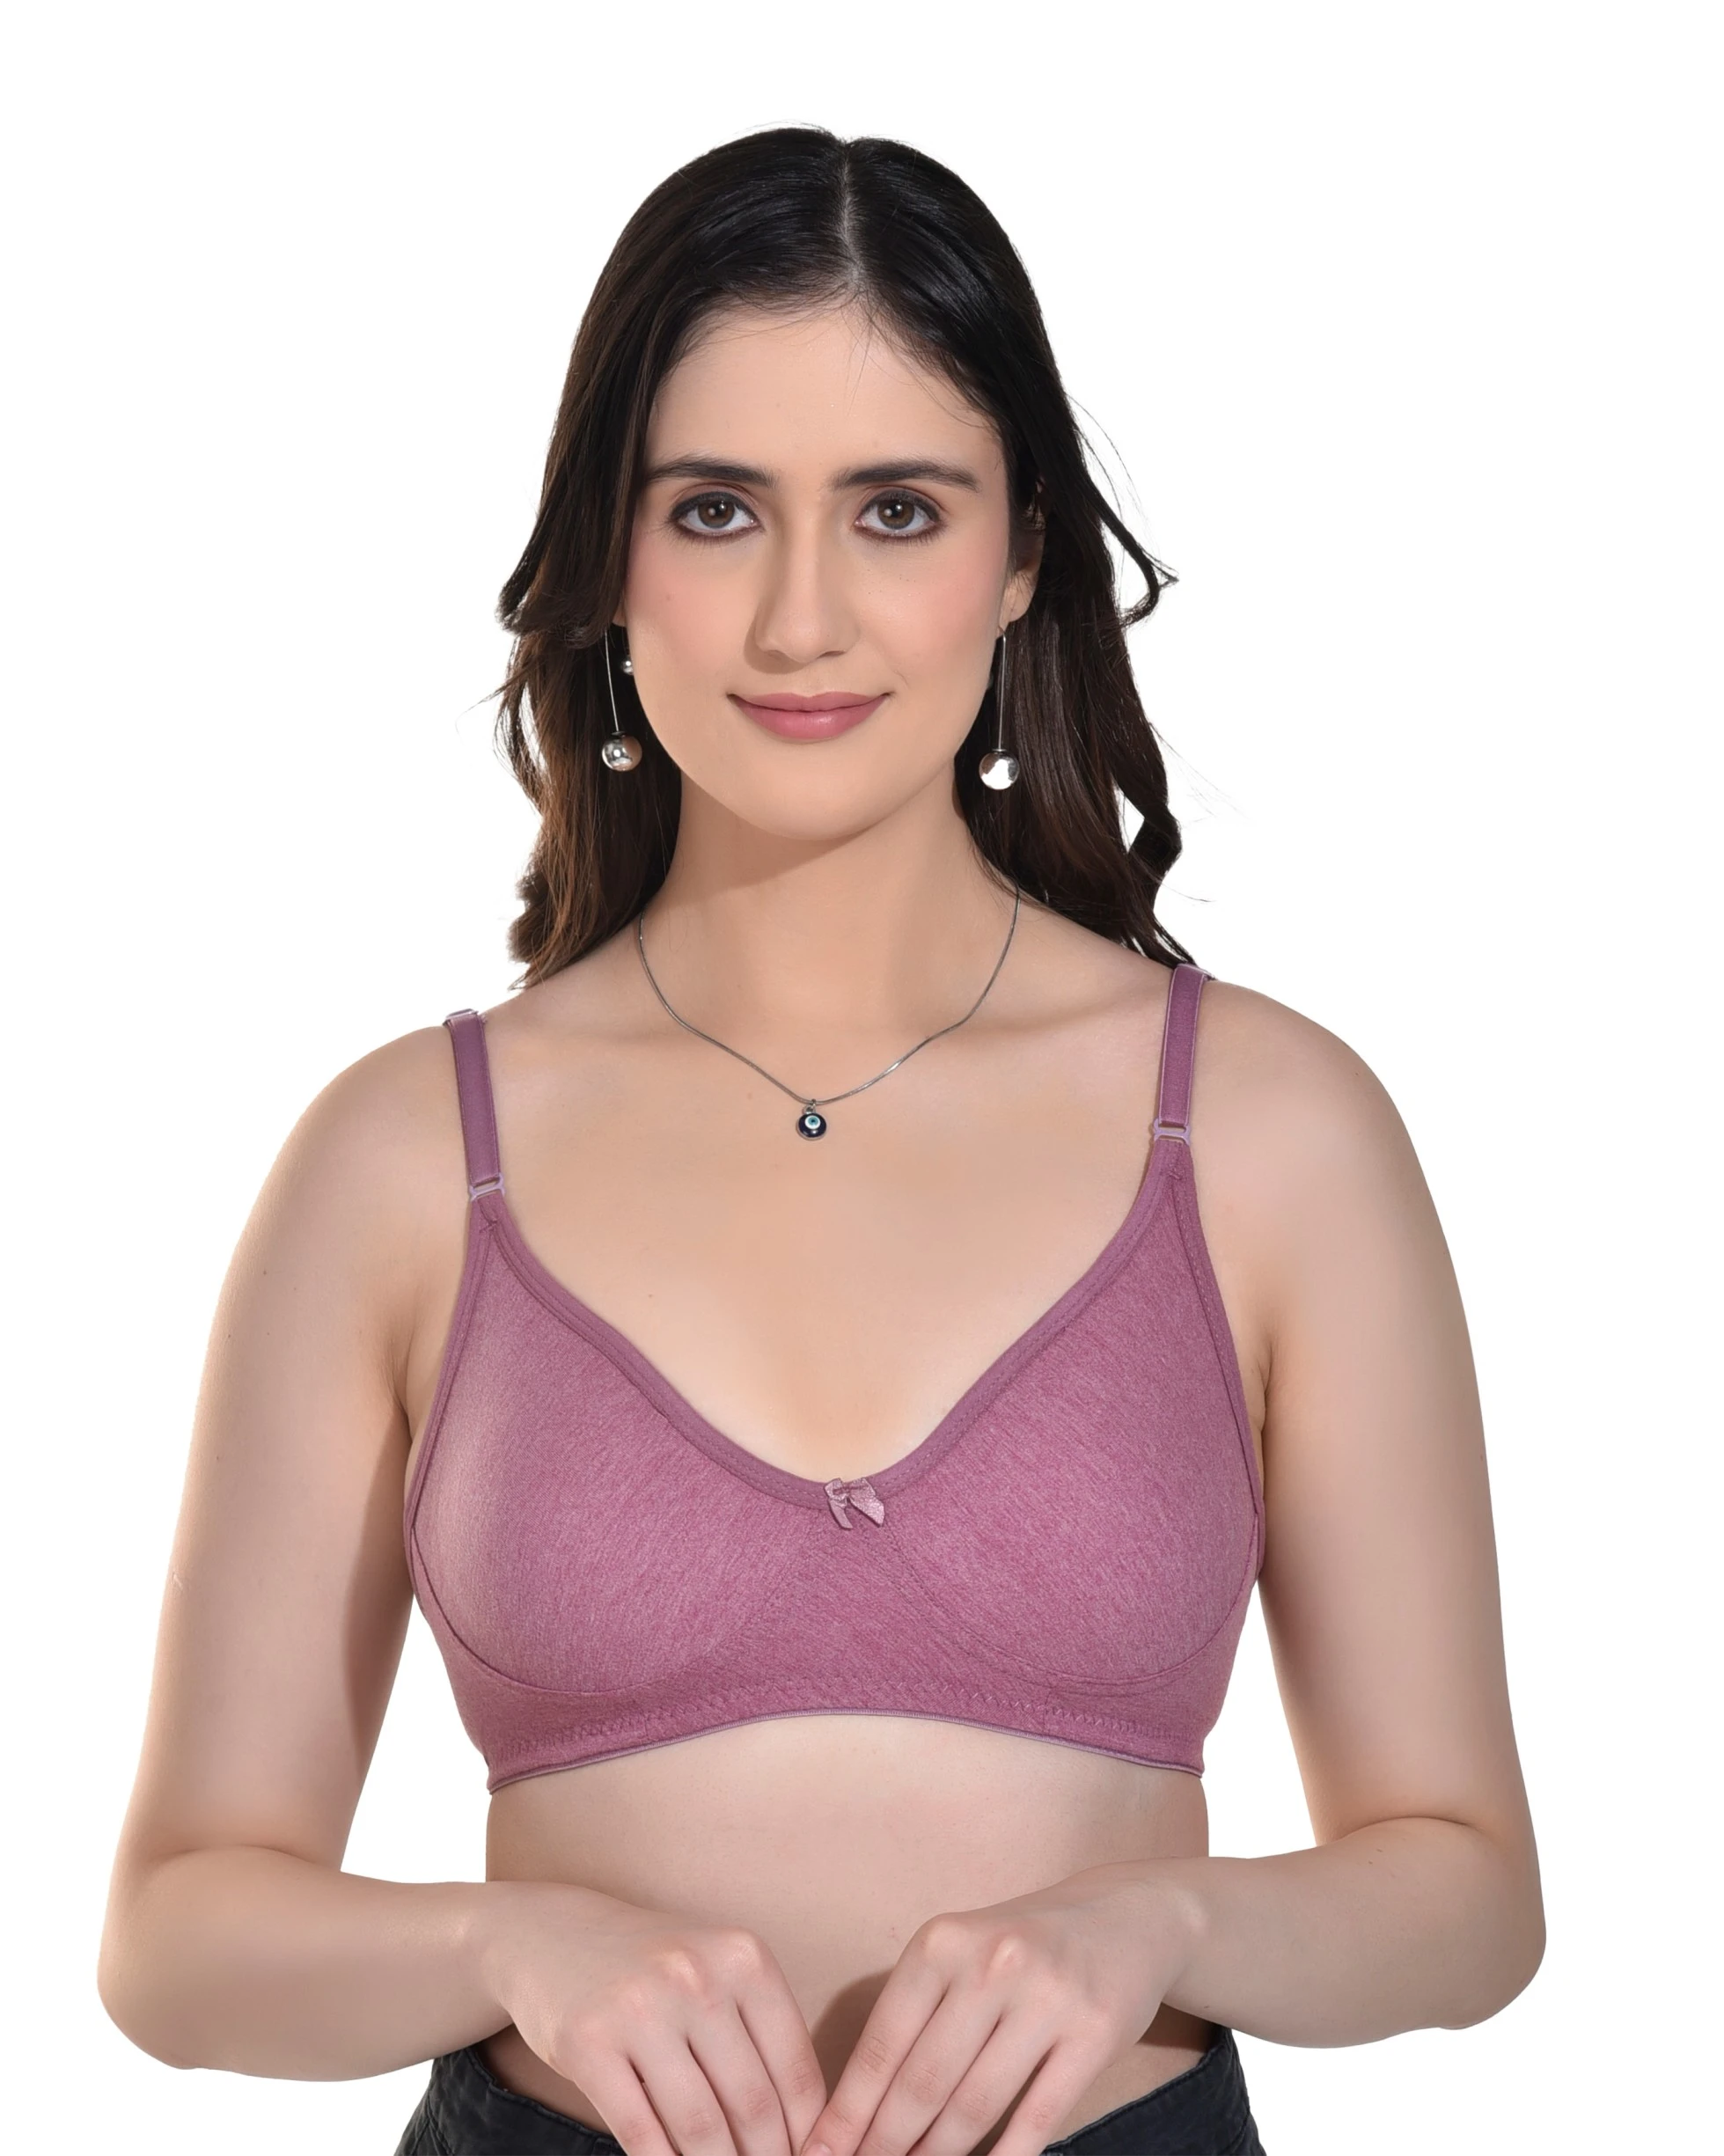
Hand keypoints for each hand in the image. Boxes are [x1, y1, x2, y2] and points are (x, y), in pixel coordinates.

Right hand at [479, 1881, 828, 2155]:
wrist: (553, 1934)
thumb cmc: (653, 1965)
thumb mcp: (717, 1972)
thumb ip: (759, 2035)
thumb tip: (802, 2129)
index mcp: (743, 1958)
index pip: (795, 2069)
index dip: (807, 2132)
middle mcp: (696, 1977)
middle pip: (752, 2104)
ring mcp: (640, 2009)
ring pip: (700, 2125)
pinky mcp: (589, 2043)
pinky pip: (640, 2131)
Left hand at [797, 1865, 1196, 2155]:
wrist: (1127, 1914)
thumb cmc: (1020, 1946)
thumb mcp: (960, 1954)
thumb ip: (914, 2018)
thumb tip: (859, 2111)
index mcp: (942, 1942)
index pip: (882, 2045)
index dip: (849, 2111)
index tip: (819, 2154)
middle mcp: (992, 1964)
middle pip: (924, 2082)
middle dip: (885, 2145)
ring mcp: (1047, 1998)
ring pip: (976, 2105)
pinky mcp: (1095, 2033)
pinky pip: (1039, 2115)